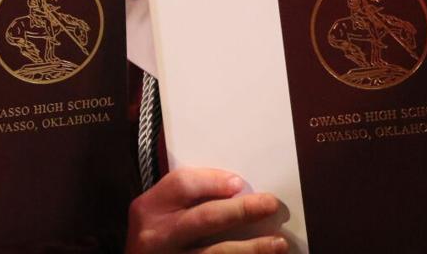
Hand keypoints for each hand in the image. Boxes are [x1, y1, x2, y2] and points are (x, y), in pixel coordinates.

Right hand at [127, 168, 288, 253]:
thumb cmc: (156, 237)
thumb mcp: (158, 212)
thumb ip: (185, 198)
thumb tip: (234, 188)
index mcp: (149, 208)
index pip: (182, 184)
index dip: (213, 181)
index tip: (239, 183)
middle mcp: (157, 236)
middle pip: (204, 218)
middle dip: (241, 210)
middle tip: (270, 204)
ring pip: (216, 253)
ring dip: (252, 248)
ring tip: (278, 243)